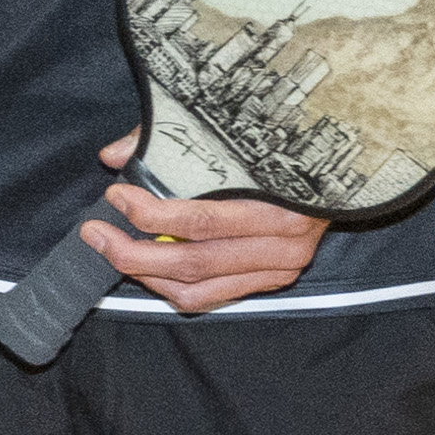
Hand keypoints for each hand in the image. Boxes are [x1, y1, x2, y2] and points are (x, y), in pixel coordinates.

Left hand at [74, 128, 327, 315]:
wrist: (339, 174)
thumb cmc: (279, 149)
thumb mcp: (231, 137)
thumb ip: (169, 141)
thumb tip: (114, 154)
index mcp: (278, 201)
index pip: (200, 219)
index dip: (149, 212)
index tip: (115, 196)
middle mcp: (283, 242)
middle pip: (192, 261)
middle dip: (133, 251)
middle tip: (95, 234)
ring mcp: (280, 267)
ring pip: (197, 287)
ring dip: (146, 274)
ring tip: (113, 252)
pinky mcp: (274, 281)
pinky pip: (210, 297)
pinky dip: (171, 287)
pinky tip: (146, 268)